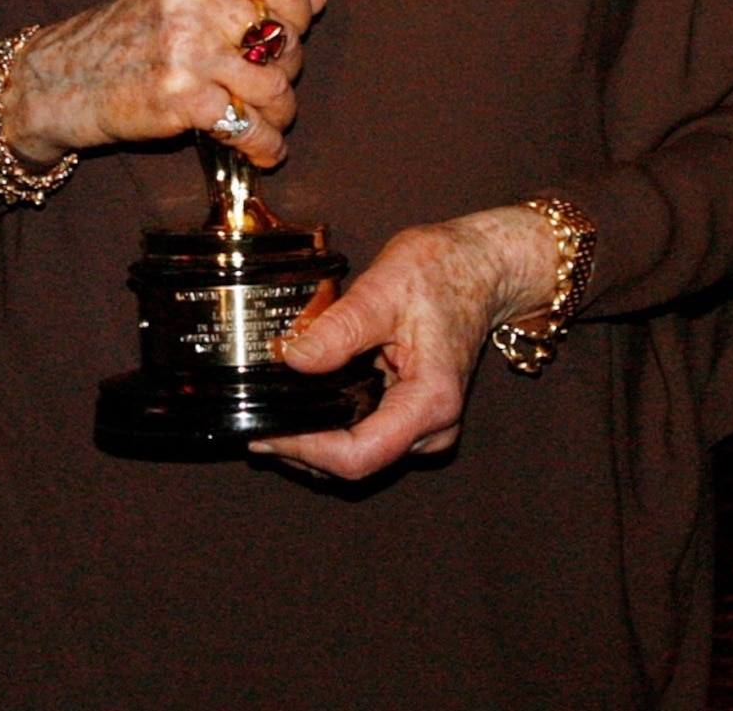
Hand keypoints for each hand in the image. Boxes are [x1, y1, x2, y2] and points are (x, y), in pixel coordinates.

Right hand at [2, 0, 322, 169]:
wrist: (65, 81)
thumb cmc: (127, 35)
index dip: (299, 13)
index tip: (293, 30)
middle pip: (283, 38)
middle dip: (286, 68)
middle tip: (267, 82)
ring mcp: (185, 47)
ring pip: (274, 86)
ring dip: (279, 111)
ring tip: (265, 119)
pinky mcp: (181, 97)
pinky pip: (250, 125)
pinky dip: (264, 144)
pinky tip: (261, 149)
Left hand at [261, 205, 558, 478]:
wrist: (480, 267)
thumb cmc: (443, 271)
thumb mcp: (385, 286)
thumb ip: (340, 328)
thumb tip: (292, 360)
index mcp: (431, 401)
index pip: (360, 454)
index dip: (306, 450)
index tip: (265, 433)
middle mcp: (432, 428)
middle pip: (355, 464)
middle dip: (301, 448)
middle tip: (252, 421)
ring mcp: (424, 428)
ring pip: (357, 458)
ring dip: (312, 443)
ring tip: (269, 414)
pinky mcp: (412, 418)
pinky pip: (364, 439)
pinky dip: (329, 430)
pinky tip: (300, 407)